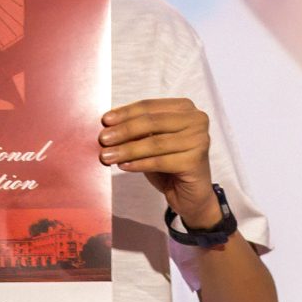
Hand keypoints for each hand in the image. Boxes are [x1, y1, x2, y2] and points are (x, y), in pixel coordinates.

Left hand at [98, 99, 219, 225]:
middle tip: (102, 139)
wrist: (190, 195)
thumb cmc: (169, 164)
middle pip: (152, 122)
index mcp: (185, 108)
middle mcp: (196, 120)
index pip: (149, 106)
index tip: (105, 121)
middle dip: (124, 131)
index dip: (125, 113)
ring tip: (107, 156)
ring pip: (155, 143)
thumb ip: (137, 130)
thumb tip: (108, 125)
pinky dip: (139, 164)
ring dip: (127, 150)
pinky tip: (123, 166)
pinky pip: (160, 161)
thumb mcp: (151, 142)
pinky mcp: (195, 161)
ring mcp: (199, 140)